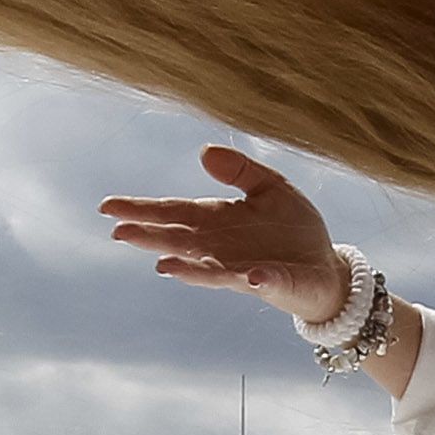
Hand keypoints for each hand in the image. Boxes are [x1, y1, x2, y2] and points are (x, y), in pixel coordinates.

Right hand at [99, 146, 347, 324]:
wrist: (326, 266)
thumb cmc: (294, 230)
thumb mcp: (270, 187)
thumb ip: (240, 170)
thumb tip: (205, 151)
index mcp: (216, 220)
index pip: (173, 212)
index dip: (142, 209)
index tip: (108, 206)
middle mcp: (220, 247)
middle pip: (178, 239)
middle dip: (150, 236)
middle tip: (118, 231)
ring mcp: (241, 268)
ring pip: (207, 268)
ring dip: (187, 267)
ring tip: (162, 264)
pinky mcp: (271, 283)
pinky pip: (261, 280)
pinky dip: (255, 278)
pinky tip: (247, 276)